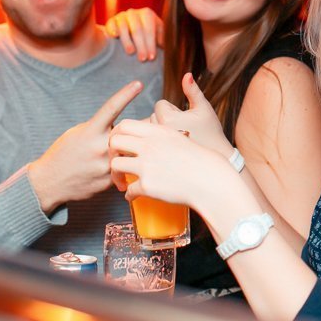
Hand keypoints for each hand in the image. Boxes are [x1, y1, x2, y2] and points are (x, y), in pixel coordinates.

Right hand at [28, 80, 142, 213]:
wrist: (49, 183)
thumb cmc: (64, 152)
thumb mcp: (78, 132)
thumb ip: (101, 127)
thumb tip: (126, 125)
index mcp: (90, 131)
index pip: (111, 108)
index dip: (126, 94)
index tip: (138, 84)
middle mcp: (99, 147)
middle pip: (129, 131)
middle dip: (137, 128)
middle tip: (142, 127)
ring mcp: (105, 166)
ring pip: (130, 151)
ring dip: (132, 147)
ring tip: (126, 149)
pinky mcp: (109, 181)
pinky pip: (125, 167)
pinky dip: (124, 163)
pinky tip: (115, 166)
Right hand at [104, 7, 163, 60]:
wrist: (129, 27)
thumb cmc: (147, 33)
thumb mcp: (156, 33)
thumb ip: (161, 37)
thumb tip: (163, 45)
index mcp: (147, 14)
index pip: (150, 29)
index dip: (151, 43)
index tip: (152, 57)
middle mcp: (134, 13)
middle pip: (137, 29)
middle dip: (141, 45)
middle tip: (143, 59)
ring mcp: (121, 16)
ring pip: (124, 27)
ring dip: (127, 41)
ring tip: (131, 53)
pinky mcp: (111, 21)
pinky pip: (111, 24)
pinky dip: (113, 30)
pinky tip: (115, 37)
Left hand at [110, 119, 232, 210]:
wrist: (209, 180)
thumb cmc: (199, 160)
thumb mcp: (179, 137)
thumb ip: (160, 135)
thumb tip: (148, 138)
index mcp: (157, 132)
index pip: (124, 124)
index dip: (118, 134)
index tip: (121, 145)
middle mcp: (149, 146)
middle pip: (114, 142)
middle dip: (111, 153)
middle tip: (118, 162)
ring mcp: (146, 166)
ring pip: (115, 166)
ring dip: (116, 175)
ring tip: (122, 182)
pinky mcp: (147, 186)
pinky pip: (128, 190)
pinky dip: (129, 195)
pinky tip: (134, 196)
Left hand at [152, 73, 231, 155]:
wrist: (217, 157)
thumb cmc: (212, 131)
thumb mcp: (204, 108)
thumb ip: (193, 91)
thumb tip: (187, 74)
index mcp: (168, 119)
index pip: (160, 104)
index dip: (174, 109)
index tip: (185, 119)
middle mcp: (158, 134)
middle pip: (154, 116)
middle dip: (166, 119)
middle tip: (184, 129)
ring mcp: (157, 146)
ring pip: (152, 130)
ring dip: (163, 130)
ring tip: (180, 138)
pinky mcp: (157, 156)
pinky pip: (152, 143)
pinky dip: (160, 143)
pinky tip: (173, 148)